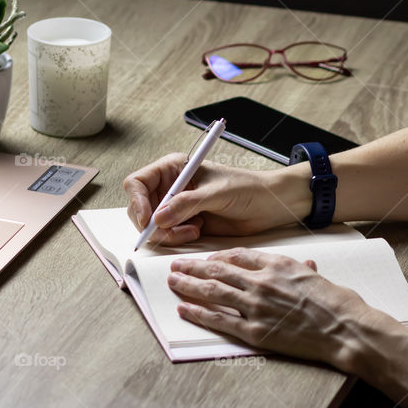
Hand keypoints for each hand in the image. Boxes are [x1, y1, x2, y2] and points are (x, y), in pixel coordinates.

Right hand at [123, 154, 304, 244]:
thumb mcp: (216, 193)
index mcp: (173, 168)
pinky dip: (176, 239)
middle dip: (151, 223)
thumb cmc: (248, 188)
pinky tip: (197, 232)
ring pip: (152, 225)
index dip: (138, 202)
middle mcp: (170, 187)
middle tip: (171, 231)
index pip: (137, 183)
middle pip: (140, 207)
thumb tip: (158, 218)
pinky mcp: (184, 224)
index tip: (148, 220)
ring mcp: (175, 207)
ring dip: (167, 233)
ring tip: (194, 230)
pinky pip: (167, 236)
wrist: (270, 206)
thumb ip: (186, 204)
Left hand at [167, 247, 379, 367]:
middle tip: (175, 265)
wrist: (346, 328)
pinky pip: (219, 319)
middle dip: (193, 266)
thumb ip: (304, 270)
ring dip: (188, 285)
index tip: (205, 257)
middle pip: (218, 269)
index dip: (216, 256)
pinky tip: (184, 308)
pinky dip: (198, 313)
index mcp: (276, 264)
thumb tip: (306, 264)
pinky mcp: (254, 330)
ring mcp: (255, 305)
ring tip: (172, 281)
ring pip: (212, 291)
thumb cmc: (338, 303)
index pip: (237, 254)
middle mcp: (261, 281)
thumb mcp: (318, 277)